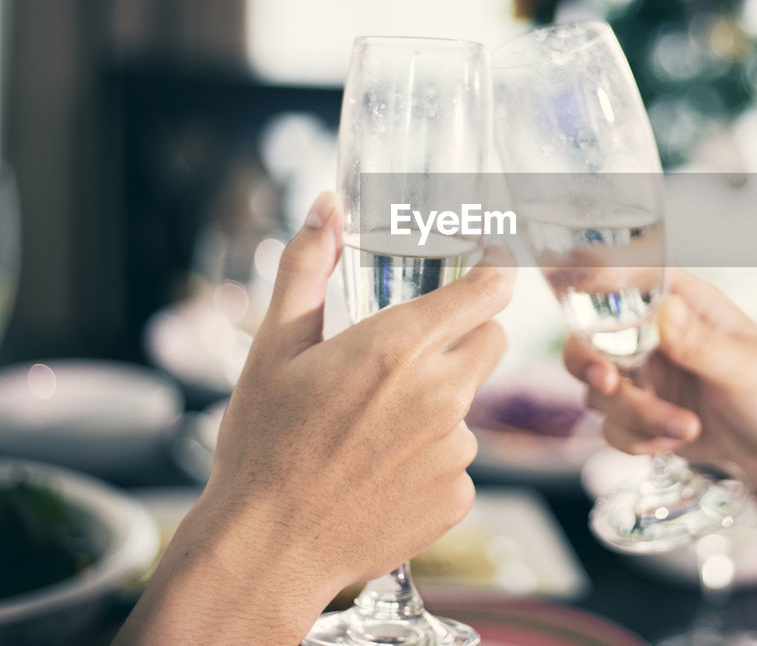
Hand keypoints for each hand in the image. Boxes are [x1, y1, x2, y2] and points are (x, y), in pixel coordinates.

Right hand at [117, 192, 513, 644]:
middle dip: (463, 336)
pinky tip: (379, 475)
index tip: (490, 266)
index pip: (488, 291)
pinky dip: (428, 462)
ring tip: (368, 434)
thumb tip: (326, 207)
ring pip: (467, 405)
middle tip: (406, 358)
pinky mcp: (458, 495)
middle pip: (491, 340)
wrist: (267, 548)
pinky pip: (457, 461)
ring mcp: (455, 449)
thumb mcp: (274, 347)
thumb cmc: (264, 444)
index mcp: (398, 347)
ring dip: (436, 407)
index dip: (493, 273)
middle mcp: (441, 394)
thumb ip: (307, 268)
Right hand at [564, 269, 756, 492]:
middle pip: (591, 337)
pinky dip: (638, 439)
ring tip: (686, 427)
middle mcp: (653, 335)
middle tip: (607, 382)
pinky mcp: (641, 416)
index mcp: (681, 302)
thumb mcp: (746, 367)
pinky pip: (612, 427)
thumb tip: (667, 311)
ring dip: (635, 414)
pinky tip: (676, 442)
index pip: (625, 279)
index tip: (582, 307)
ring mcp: (644, 377)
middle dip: (590, 362)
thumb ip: (702, 343)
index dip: (592, 285)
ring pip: (599, 390)